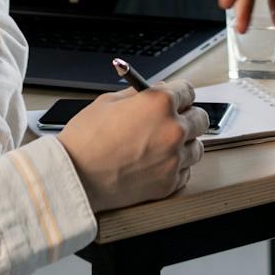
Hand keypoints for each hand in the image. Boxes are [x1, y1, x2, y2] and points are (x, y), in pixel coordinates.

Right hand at [58, 79, 209, 209]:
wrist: (74, 177)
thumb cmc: (86, 139)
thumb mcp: (109, 101)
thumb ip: (139, 94)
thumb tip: (155, 91)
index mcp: (160, 103)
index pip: (188, 91)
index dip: (179, 94)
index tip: (176, 100)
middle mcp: (173, 130)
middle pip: (200, 119)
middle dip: (186, 117)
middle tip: (170, 122)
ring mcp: (174, 159)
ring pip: (197, 147)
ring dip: (184, 145)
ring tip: (161, 146)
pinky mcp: (169, 183)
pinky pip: (186, 172)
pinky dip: (176, 168)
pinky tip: (157, 164)